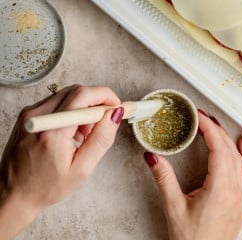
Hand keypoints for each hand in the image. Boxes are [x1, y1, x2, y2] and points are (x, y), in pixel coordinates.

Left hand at [0, 85, 123, 238]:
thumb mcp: (82, 169)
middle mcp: (38, 117)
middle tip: (103, 122)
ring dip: (83, 108)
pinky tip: (71, 132)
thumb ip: (101, 139)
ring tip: (84, 134)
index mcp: (53, 132)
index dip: (105, 96)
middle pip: (76, 91)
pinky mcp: (28, 115)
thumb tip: (115, 115)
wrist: (14, 193)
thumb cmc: (47, 186)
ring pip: (67, 95)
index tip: (116, 106)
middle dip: (96, 102)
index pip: (83, 96)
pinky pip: (56, 102)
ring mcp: (30, 114)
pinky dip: (71, 111)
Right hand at [144, 110, 241, 239]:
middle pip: (229, 150)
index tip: (200, 117)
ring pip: (240, 158)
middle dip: (216, 130)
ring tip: (217, 126)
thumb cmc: (192, 239)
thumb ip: (164, 179)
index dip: (209, 129)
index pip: (218, 149)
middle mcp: (236, 190)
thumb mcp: (173, 207)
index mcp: (220, 189)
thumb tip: (153, 157)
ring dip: (229, 139)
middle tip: (203, 118)